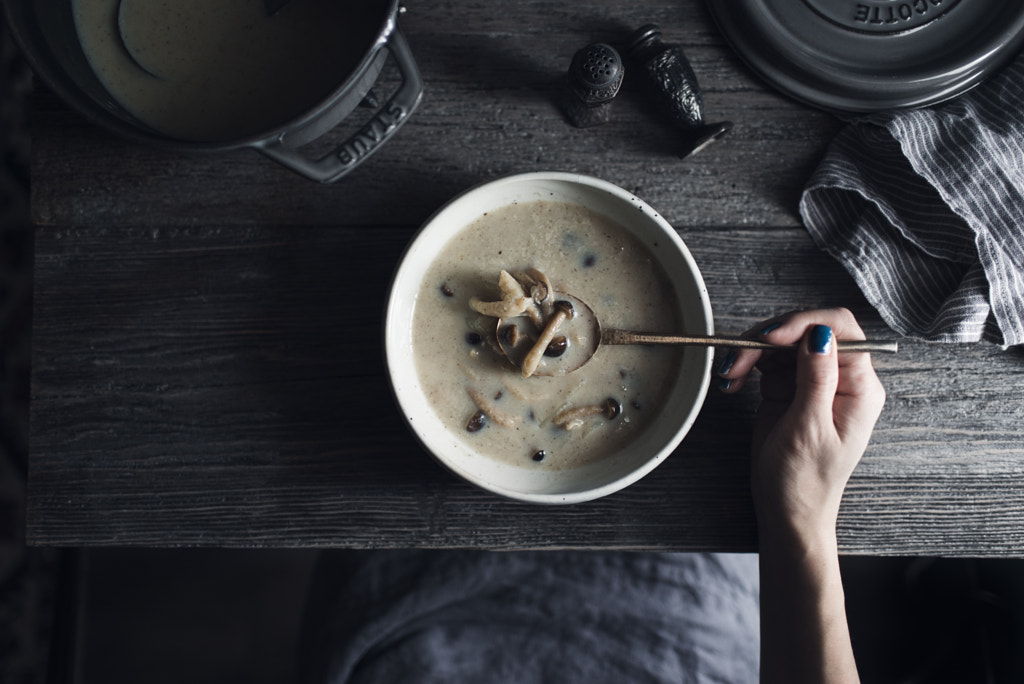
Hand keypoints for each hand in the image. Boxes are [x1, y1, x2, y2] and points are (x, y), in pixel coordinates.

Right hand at [717, 309, 885, 543]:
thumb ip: (816, 378)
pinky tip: (732, 382)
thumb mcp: (810, 429)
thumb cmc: (805, 481)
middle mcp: (839, 378)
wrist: (786, 512)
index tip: (769, 337)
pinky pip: (767, 361)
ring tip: (729, 375)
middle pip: (806, 331)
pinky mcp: (789, 388)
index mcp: (859, 387)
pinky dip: (746, 366)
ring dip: (751, 352)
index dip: (804, 324)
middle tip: (738, 359)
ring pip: (782, 343)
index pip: (841, 330)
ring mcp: (812, 382)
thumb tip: (820, 333)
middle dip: (769, 339)